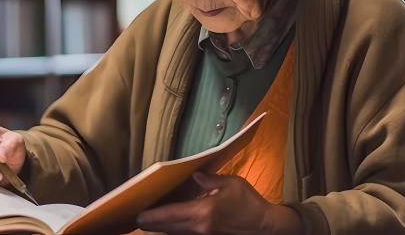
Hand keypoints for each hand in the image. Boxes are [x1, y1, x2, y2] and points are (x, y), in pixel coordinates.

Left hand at [137, 172, 302, 234]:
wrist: (266, 226)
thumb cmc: (250, 203)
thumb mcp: (232, 184)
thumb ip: (210, 180)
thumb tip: (195, 175)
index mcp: (204, 211)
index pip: (171, 214)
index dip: (153, 216)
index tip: (139, 215)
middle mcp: (200, 227)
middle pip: (169, 227)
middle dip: (152, 224)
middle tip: (138, 219)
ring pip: (176, 233)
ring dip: (162, 228)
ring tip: (149, 222)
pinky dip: (175, 231)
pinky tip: (170, 226)